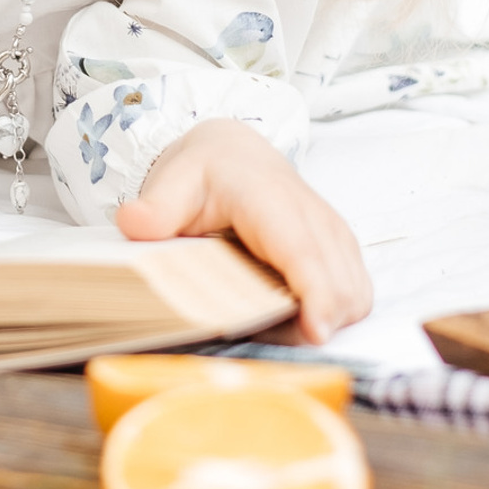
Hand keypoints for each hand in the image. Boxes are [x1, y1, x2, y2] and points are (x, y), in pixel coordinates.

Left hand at [115, 119, 369, 344]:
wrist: (235, 152)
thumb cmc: (205, 171)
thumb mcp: (173, 182)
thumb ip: (155, 207)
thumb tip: (133, 223)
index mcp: (270, 199)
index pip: (302, 251)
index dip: (316, 293)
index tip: (316, 332)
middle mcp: (312, 214)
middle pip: (337, 281)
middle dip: (316, 321)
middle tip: (267, 336)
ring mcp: (334, 231)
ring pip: (354, 291)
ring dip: (329, 319)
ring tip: (277, 325)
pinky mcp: (342, 247)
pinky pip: (356, 291)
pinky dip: (337, 312)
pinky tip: (297, 315)